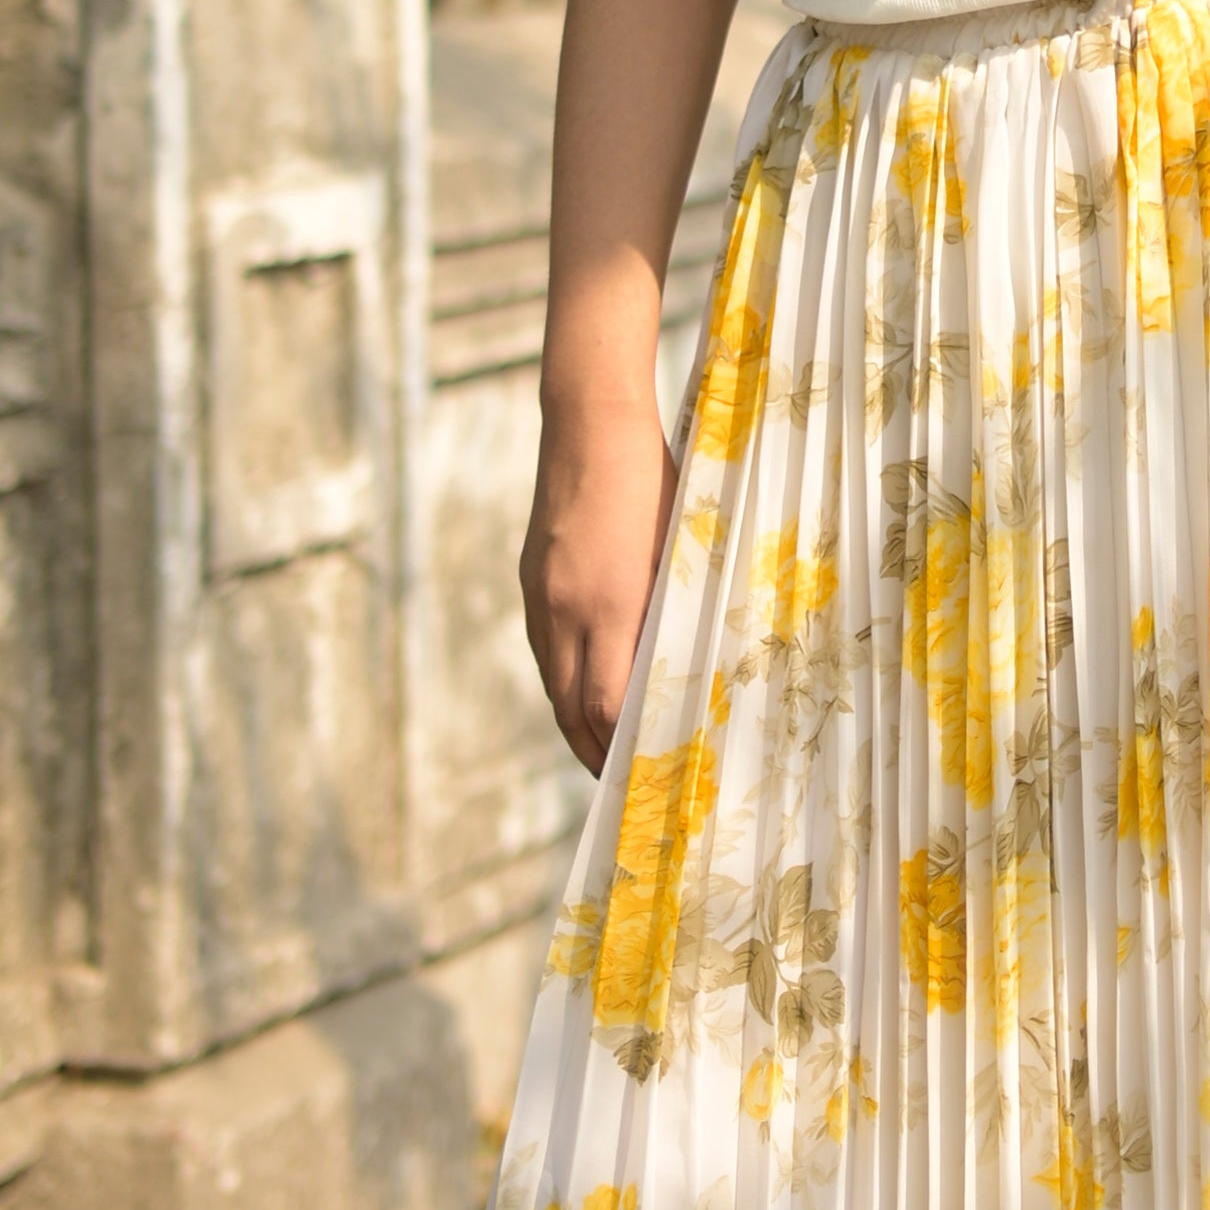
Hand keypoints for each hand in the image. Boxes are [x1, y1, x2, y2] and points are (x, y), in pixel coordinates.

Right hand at [522, 399, 676, 769]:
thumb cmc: (655, 483)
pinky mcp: (531, 581)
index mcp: (611, 604)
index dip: (622, 748)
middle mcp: (565, 609)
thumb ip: (670, 615)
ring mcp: (540, 596)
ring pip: (550, 682)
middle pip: (570, 708)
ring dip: (574, 723)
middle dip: (592, 753)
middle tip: (620, 785)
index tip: (647, 772)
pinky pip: (543, 650)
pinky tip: (581, 692)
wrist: (592, 424)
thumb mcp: (678, 551)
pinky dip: (561, 682)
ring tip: (601, 751)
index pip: (606, 705)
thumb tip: (679, 673)